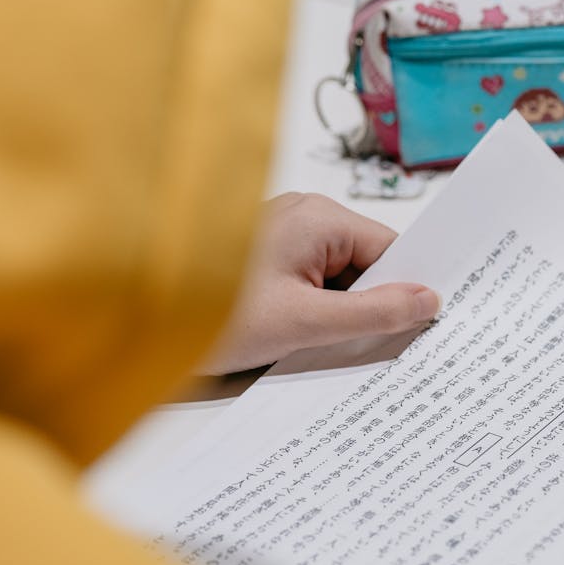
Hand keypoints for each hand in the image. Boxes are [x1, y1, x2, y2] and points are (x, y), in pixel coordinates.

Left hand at [201, 193, 440, 374]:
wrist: (135, 320)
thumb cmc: (216, 315)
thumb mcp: (306, 322)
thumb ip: (374, 313)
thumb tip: (428, 300)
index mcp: (320, 217)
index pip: (390, 250)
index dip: (409, 289)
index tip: (428, 326)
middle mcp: (305, 215)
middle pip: (366, 263)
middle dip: (373, 305)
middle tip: (380, 349)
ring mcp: (283, 234)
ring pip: (339, 276)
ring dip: (342, 312)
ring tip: (331, 345)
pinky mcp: (267, 256)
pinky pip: (313, 281)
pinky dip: (318, 310)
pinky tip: (308, 338)